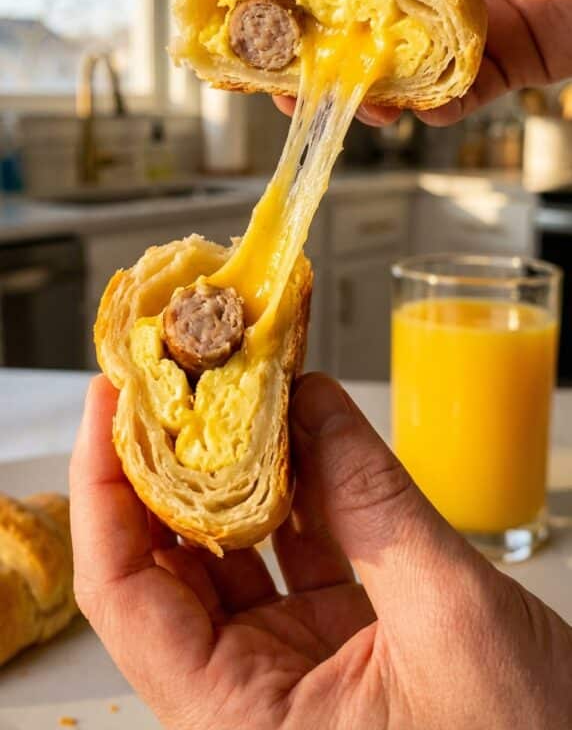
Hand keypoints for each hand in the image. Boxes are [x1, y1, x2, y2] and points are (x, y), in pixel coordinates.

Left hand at [70, 374, 571, 728]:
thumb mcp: (449, 617)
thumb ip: (372, 503)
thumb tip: (309, 399)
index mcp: (240, 720)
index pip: (126, 593)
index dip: (104, 488)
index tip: (112, 399)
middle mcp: (248, 696)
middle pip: (169, 561)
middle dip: (166, 459)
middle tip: (173, 372)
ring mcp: (290, 665)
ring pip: (231, 549)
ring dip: (231, 465)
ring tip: (232, 387)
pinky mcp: (334, 640)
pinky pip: (294, 549)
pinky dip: (296, 486)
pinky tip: (300, 428)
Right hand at [276, 0, 571, 125]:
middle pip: (343, 4)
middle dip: (303, 39)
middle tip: (274, 67)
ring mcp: (458, 14)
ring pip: (389, 58)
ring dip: (359, 84)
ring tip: (341, 98)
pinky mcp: (499, 60)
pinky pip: (453, 94)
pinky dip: (431, 108)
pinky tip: (416, 108)